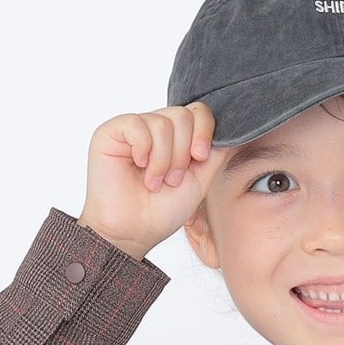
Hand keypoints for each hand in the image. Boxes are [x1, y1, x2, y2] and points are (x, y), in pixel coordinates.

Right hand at [77, 102, 230, 260]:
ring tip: (154, 182)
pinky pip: (137, 124)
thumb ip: (215, 154)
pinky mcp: (111, 132)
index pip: (198, 112)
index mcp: (177, 138)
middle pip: (183, 115)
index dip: (204, 132)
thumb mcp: (199, 180)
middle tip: (172, 180)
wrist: (134, 232)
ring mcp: (133, 128)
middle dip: (182, 153)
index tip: (200, 158)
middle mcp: (155, 128)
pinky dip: (143, 150)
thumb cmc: (162, 211)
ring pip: (162, 123)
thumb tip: (232, 131)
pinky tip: (139, 169)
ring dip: (163, 160)